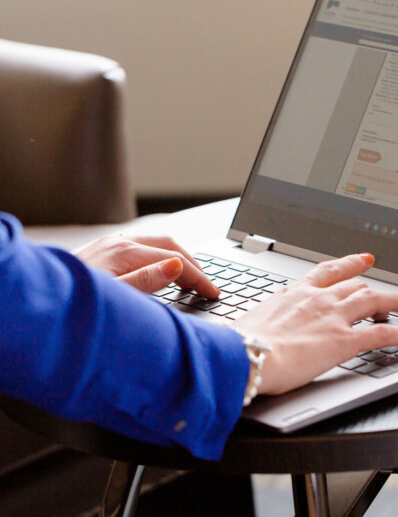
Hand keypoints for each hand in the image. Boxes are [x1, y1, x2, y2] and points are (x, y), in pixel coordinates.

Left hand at [76, 235, 219, 298]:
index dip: (198, 278)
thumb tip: (176, 267)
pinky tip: (164, 270)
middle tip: (208, 286)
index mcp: (123, 252)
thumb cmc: (68, 304)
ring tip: (193, 278)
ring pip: (158, 243)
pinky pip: (145, 246)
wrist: (35, 300)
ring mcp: (110, 244)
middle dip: (194, 264)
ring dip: (180, 258)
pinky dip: (163, 257)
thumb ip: (145, 282)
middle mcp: (118, 243)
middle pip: (170, 245)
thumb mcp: (112, 298)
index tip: (213, 292)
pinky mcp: (104, 249)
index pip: (175, 260)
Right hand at [233, 253, 397, 394]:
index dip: (350, 263)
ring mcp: (334, 317)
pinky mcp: (345, 340)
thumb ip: (270, 318)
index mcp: (296, 292)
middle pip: (356, 286)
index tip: (363, 259)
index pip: (329, 271)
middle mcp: (319, 299)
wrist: (244, 354)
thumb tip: (265, 327)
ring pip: (374, 301)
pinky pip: (385, 332)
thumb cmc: (242, 342)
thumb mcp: (255, 320)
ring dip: (392, 302)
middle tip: (386, 293)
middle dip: (373, 288)